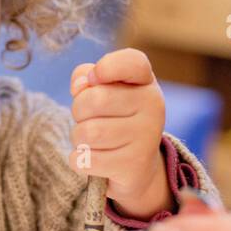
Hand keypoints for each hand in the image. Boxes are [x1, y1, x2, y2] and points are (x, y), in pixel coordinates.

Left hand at [69, 47, 168, 218]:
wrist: (136, 167)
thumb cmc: (112, 119)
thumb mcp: (102, 90)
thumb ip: (86, 77)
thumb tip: (80, 85)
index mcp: (145, 81)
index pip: (133, 62)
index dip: (107, 67)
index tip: (94, 77)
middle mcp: (153, 106)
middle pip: (94, 100)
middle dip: (78, 111)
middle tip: (88, 119)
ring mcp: (147, 137)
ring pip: (87, 133)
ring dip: (78, 138)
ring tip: (92, 140)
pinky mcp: (135, 165)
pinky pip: (86, 160)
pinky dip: (80, 161)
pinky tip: (96, 159)